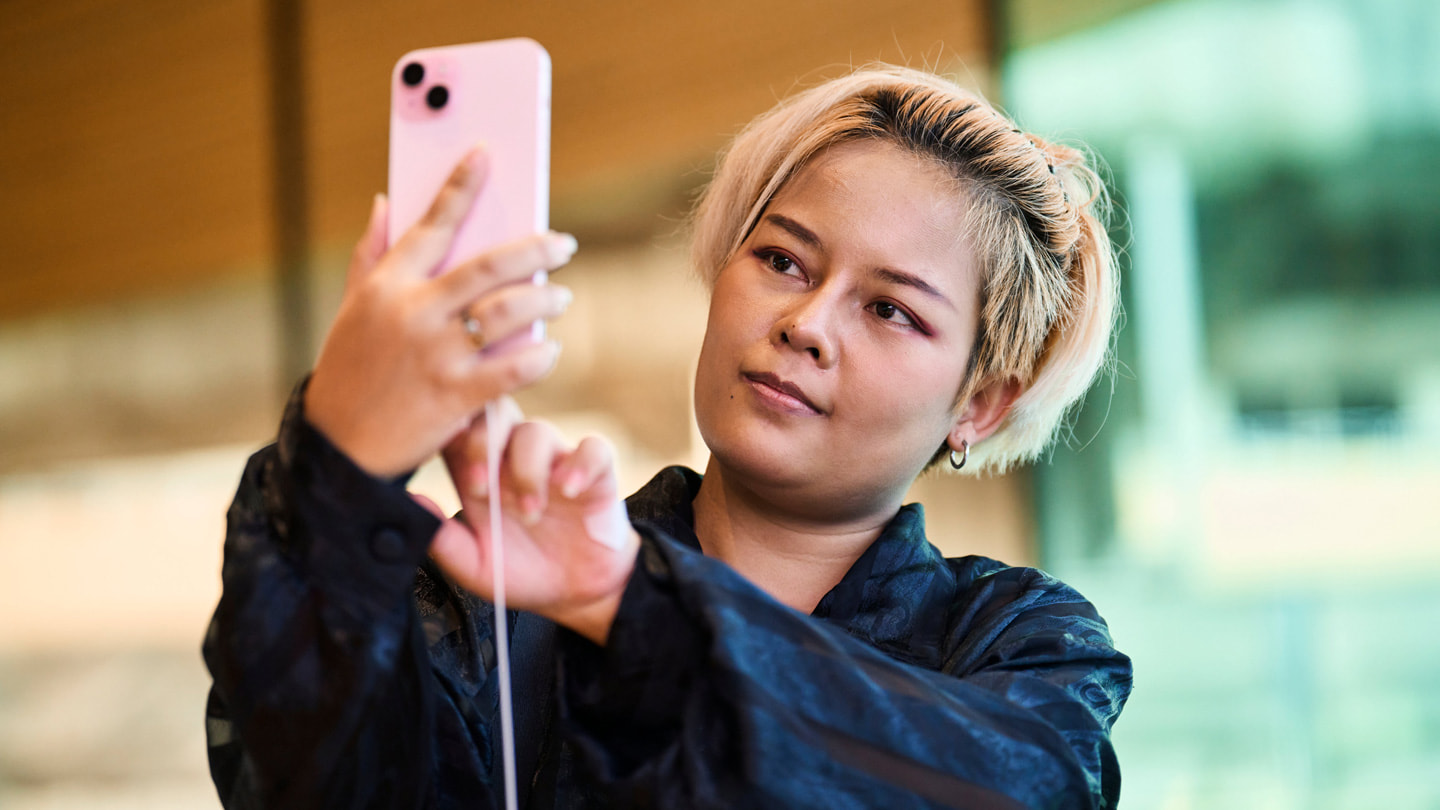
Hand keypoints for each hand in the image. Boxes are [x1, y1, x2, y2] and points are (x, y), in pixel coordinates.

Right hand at [305, 146, 576, 477]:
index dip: (461, 185)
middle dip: (536, 250)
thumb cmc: (350, 371)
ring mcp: (438, 354)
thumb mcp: (352, 309)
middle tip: (563, 244)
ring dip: (544, 301)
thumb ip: (371, 254)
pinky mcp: (456, 395)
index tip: (486, 156)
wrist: (339, 447)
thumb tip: (386, 201)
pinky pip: (513, 369)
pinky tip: (551, 350)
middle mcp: (414, 313)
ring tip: (560, 298)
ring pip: (509, 313)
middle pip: (490, 266)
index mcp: (387, 285)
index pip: (431, 223)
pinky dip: (539, 357)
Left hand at [420, 398, 639, 644]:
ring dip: (528, 471)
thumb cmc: (523, 574)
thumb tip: (411, 503)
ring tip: (531, 515)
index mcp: (481, 475)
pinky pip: (593, 448)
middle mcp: (516, 460)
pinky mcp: (596, 472)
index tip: (437, 450)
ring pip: (537, 432)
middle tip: (481, 487)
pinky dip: (581, 464)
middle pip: (495, 415)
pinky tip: (569, 490)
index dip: (447, 431)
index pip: (459, 431)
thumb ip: (444, 539)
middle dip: (483, 443)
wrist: (579, 593)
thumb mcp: (476, 566)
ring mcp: (556, 462)